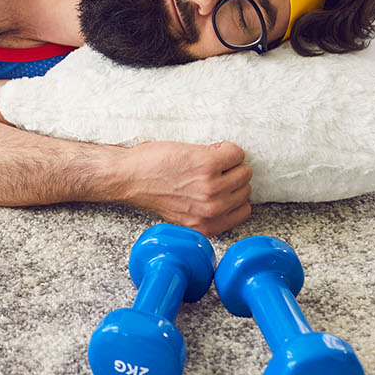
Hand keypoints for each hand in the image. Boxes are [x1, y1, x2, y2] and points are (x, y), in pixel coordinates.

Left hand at [113, 141, 252, 235]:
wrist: (129, 177)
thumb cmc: (151, 190)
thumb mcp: (184, 214)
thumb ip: (208, 211)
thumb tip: (232, 195)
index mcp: (207, 226)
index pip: (244, 210)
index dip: (234, 194)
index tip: (223, 186)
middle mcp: (212, 210)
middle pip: (245, 188)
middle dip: (231, 176)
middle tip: (212, 170)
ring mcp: (211, 187)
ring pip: (244, 170)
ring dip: (230, 162)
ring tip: (209, 160)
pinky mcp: (208, 164)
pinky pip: (236, 153)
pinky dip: (227, 149)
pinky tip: (209, 150)